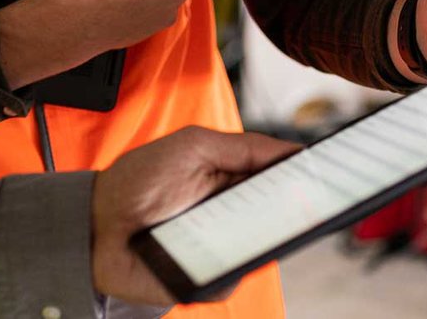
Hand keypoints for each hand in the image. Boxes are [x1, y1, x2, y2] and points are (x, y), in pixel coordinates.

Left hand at [91, 127, 300, 304]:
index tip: (330, 173)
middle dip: (300, 208)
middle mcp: (236, 217)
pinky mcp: (208, 279)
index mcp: (236, 182)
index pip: (284, 182)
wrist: (96, 223)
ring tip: (259, 217)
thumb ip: (244, 146)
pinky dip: (234, 264)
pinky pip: (236, 276)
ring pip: (264, 249)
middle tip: (312, 199)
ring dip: (267, 234)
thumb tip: (293, 151)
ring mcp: (223, 249)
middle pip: (284, 218)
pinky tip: (220, 247)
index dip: (307, 179)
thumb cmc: (139, 180)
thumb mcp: (194, 146)